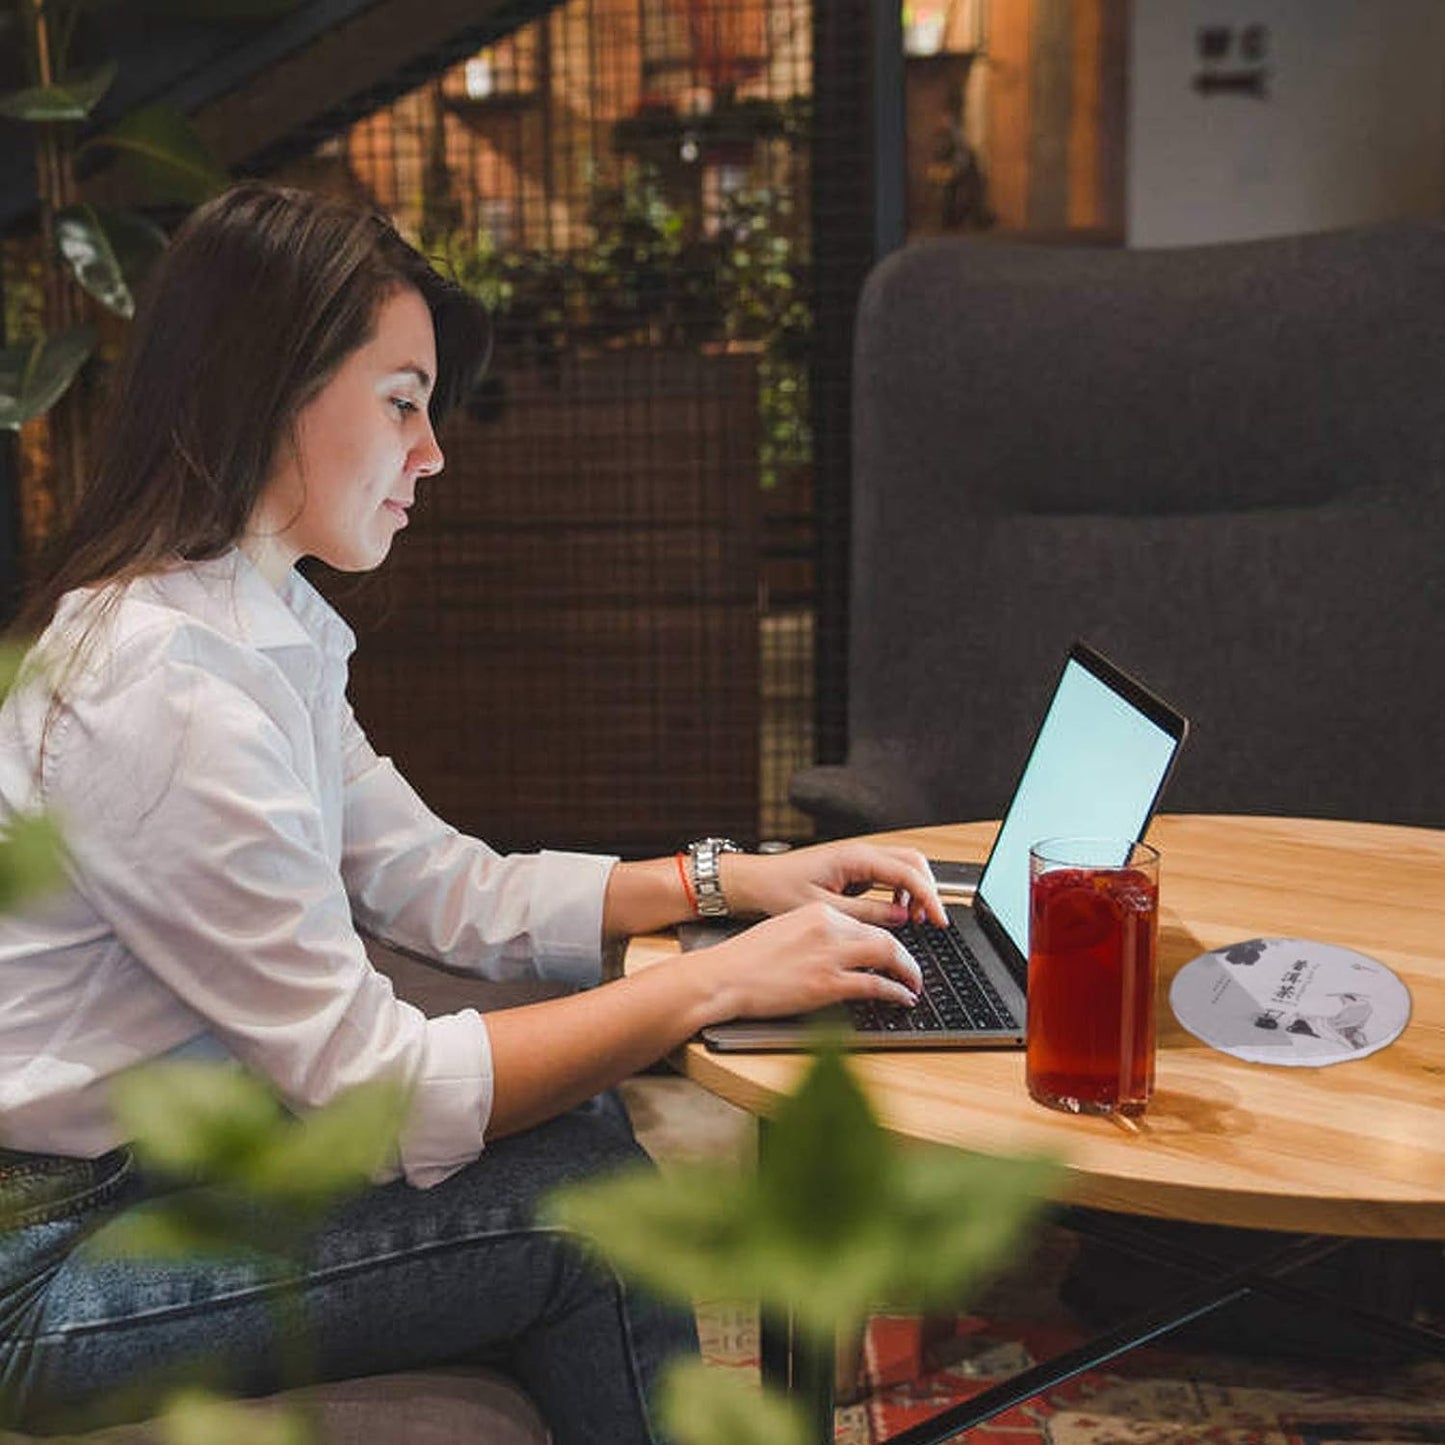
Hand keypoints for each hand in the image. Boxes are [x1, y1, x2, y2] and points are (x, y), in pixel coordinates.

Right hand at [698, 900, 922, 1018]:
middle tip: (913, 972)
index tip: (893, 953)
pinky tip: (902, 998)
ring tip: (914, 985)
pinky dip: (895, 992)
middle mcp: (828, 928)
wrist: (723, 977)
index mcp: (817, 912)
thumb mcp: (786, 931)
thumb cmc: (746, 959)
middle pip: (884, 936)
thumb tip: (842, 950)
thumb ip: (816, 935)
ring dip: (908, 972)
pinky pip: (875, 985)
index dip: (886, 940)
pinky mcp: (826, 984)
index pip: (865, 922)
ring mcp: (829, 956)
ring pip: (888, 956)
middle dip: (906, 956)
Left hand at [722, 840, 946, 929]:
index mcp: (855, 857)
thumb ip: (866, 914)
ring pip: (904, 866)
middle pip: (914, 862)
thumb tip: (901, 918)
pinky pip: (888, 874)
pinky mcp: (853, 868)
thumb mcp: (824, 909)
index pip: (908, 873)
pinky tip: (895, 912)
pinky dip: (900, 891)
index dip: (930, 898)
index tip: (940, 921)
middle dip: (929, 891)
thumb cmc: (779, 890)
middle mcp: (860, 852)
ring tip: (915, 920)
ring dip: (915, 891)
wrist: (755, 881)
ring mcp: (858, 858)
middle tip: (932, 921)